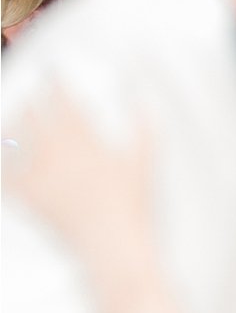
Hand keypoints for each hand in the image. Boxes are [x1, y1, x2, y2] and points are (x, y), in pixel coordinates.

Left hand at [3, 91, 152, 259]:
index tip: (53, 70)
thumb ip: (142, 123)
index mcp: (84, 139)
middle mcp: (55, 152)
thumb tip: (140, 96)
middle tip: (34, 93)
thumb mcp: (144, 158)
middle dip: (33, 101)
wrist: (111, 242)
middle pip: (34, 116)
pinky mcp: (30, 197)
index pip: (63, 100)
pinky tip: (3, 160)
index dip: (55, 82)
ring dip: (13, 125)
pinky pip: (6, 176)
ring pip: (15, 140)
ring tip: (13, 119)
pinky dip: (2, 165)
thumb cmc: (132, 202)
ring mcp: (39, 175)